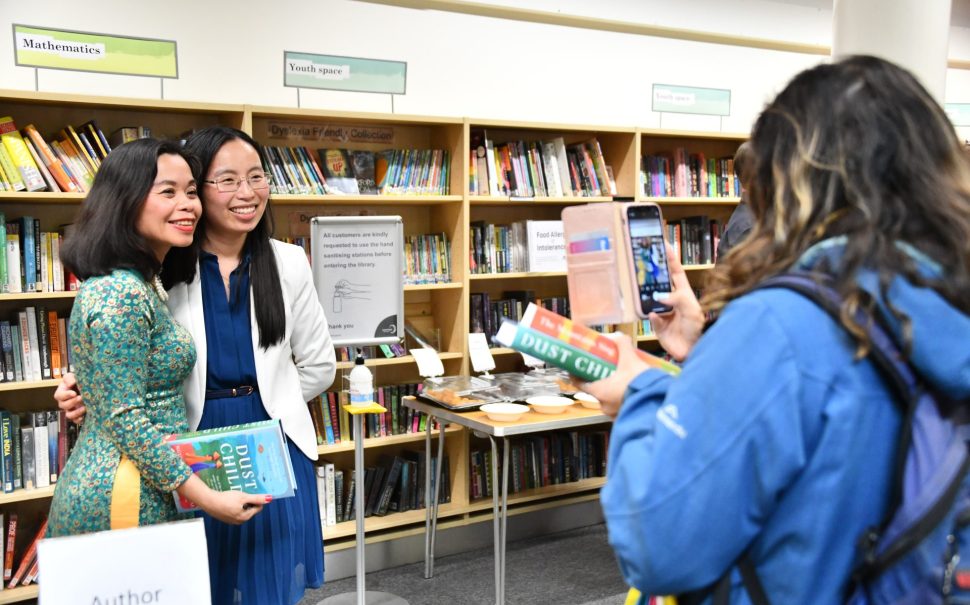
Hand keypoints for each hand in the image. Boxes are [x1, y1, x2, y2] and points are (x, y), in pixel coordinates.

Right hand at [55, 372, 85, 424]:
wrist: (88, 386)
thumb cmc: (77, 381)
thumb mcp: (71, 376)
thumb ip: (69, 378)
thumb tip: (71, 384)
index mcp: (61, 393)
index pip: (59, 396)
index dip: (66, 395)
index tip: (74, 393)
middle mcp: (64, 403)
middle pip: (63, 406)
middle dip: (72, 402)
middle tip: (81, 398)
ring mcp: (71, 410)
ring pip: (69, 415)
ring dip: (76, 412)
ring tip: (84, 407)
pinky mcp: (78, 415)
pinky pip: (76, 421)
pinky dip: (79, 420)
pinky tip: (84, 416)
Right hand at [200, 490, 269, 524]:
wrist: (208, 501)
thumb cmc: (226, 499)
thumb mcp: (244, 497)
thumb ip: (257, 498)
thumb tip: (269, 499)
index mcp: (245, 517)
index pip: (258, 508)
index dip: (256, 500)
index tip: (250, 493)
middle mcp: (239, 521)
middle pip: (250, 510)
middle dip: (248, 501)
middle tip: (242, 494)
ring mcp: (231, 521)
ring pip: (242, 510)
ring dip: (241, 503)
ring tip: (235, 496)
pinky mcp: (225, 518)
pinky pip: (234, 511)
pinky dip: (234, 505)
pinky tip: (229, 500)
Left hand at [579, 333, 649, 419]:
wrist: (659, 402)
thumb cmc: (640, 382)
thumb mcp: (631, 360)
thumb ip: (623, 345)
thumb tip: (618, 335)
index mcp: (599, 391)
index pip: (579, 383)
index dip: (577, 374)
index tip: (577, 367)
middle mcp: (604, 405)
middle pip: (596, 390)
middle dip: (601, 380)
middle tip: (606, 369)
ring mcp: (615, 414)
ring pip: (610, 399)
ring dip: (614, 391)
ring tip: (623, 379)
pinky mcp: (628, 418)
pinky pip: (622, 406)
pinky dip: (624, 399)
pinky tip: (632, 391)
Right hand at [649, 243, 705, 361]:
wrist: (691, 351)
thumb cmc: (696, 330)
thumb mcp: (693, 311)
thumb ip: (679, 300)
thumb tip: (660, 295)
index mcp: (683, 293)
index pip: (675, 272)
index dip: (670, 258)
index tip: (664, 244)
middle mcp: (671, 300)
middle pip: (659, 282)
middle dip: (652, 272)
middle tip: (643, 261)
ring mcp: (662, 311)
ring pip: (650, 298)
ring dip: (646, 293)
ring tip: (639, 285)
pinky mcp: (656, 324)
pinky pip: (649, 316)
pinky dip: (652, 316)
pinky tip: (655, 317)